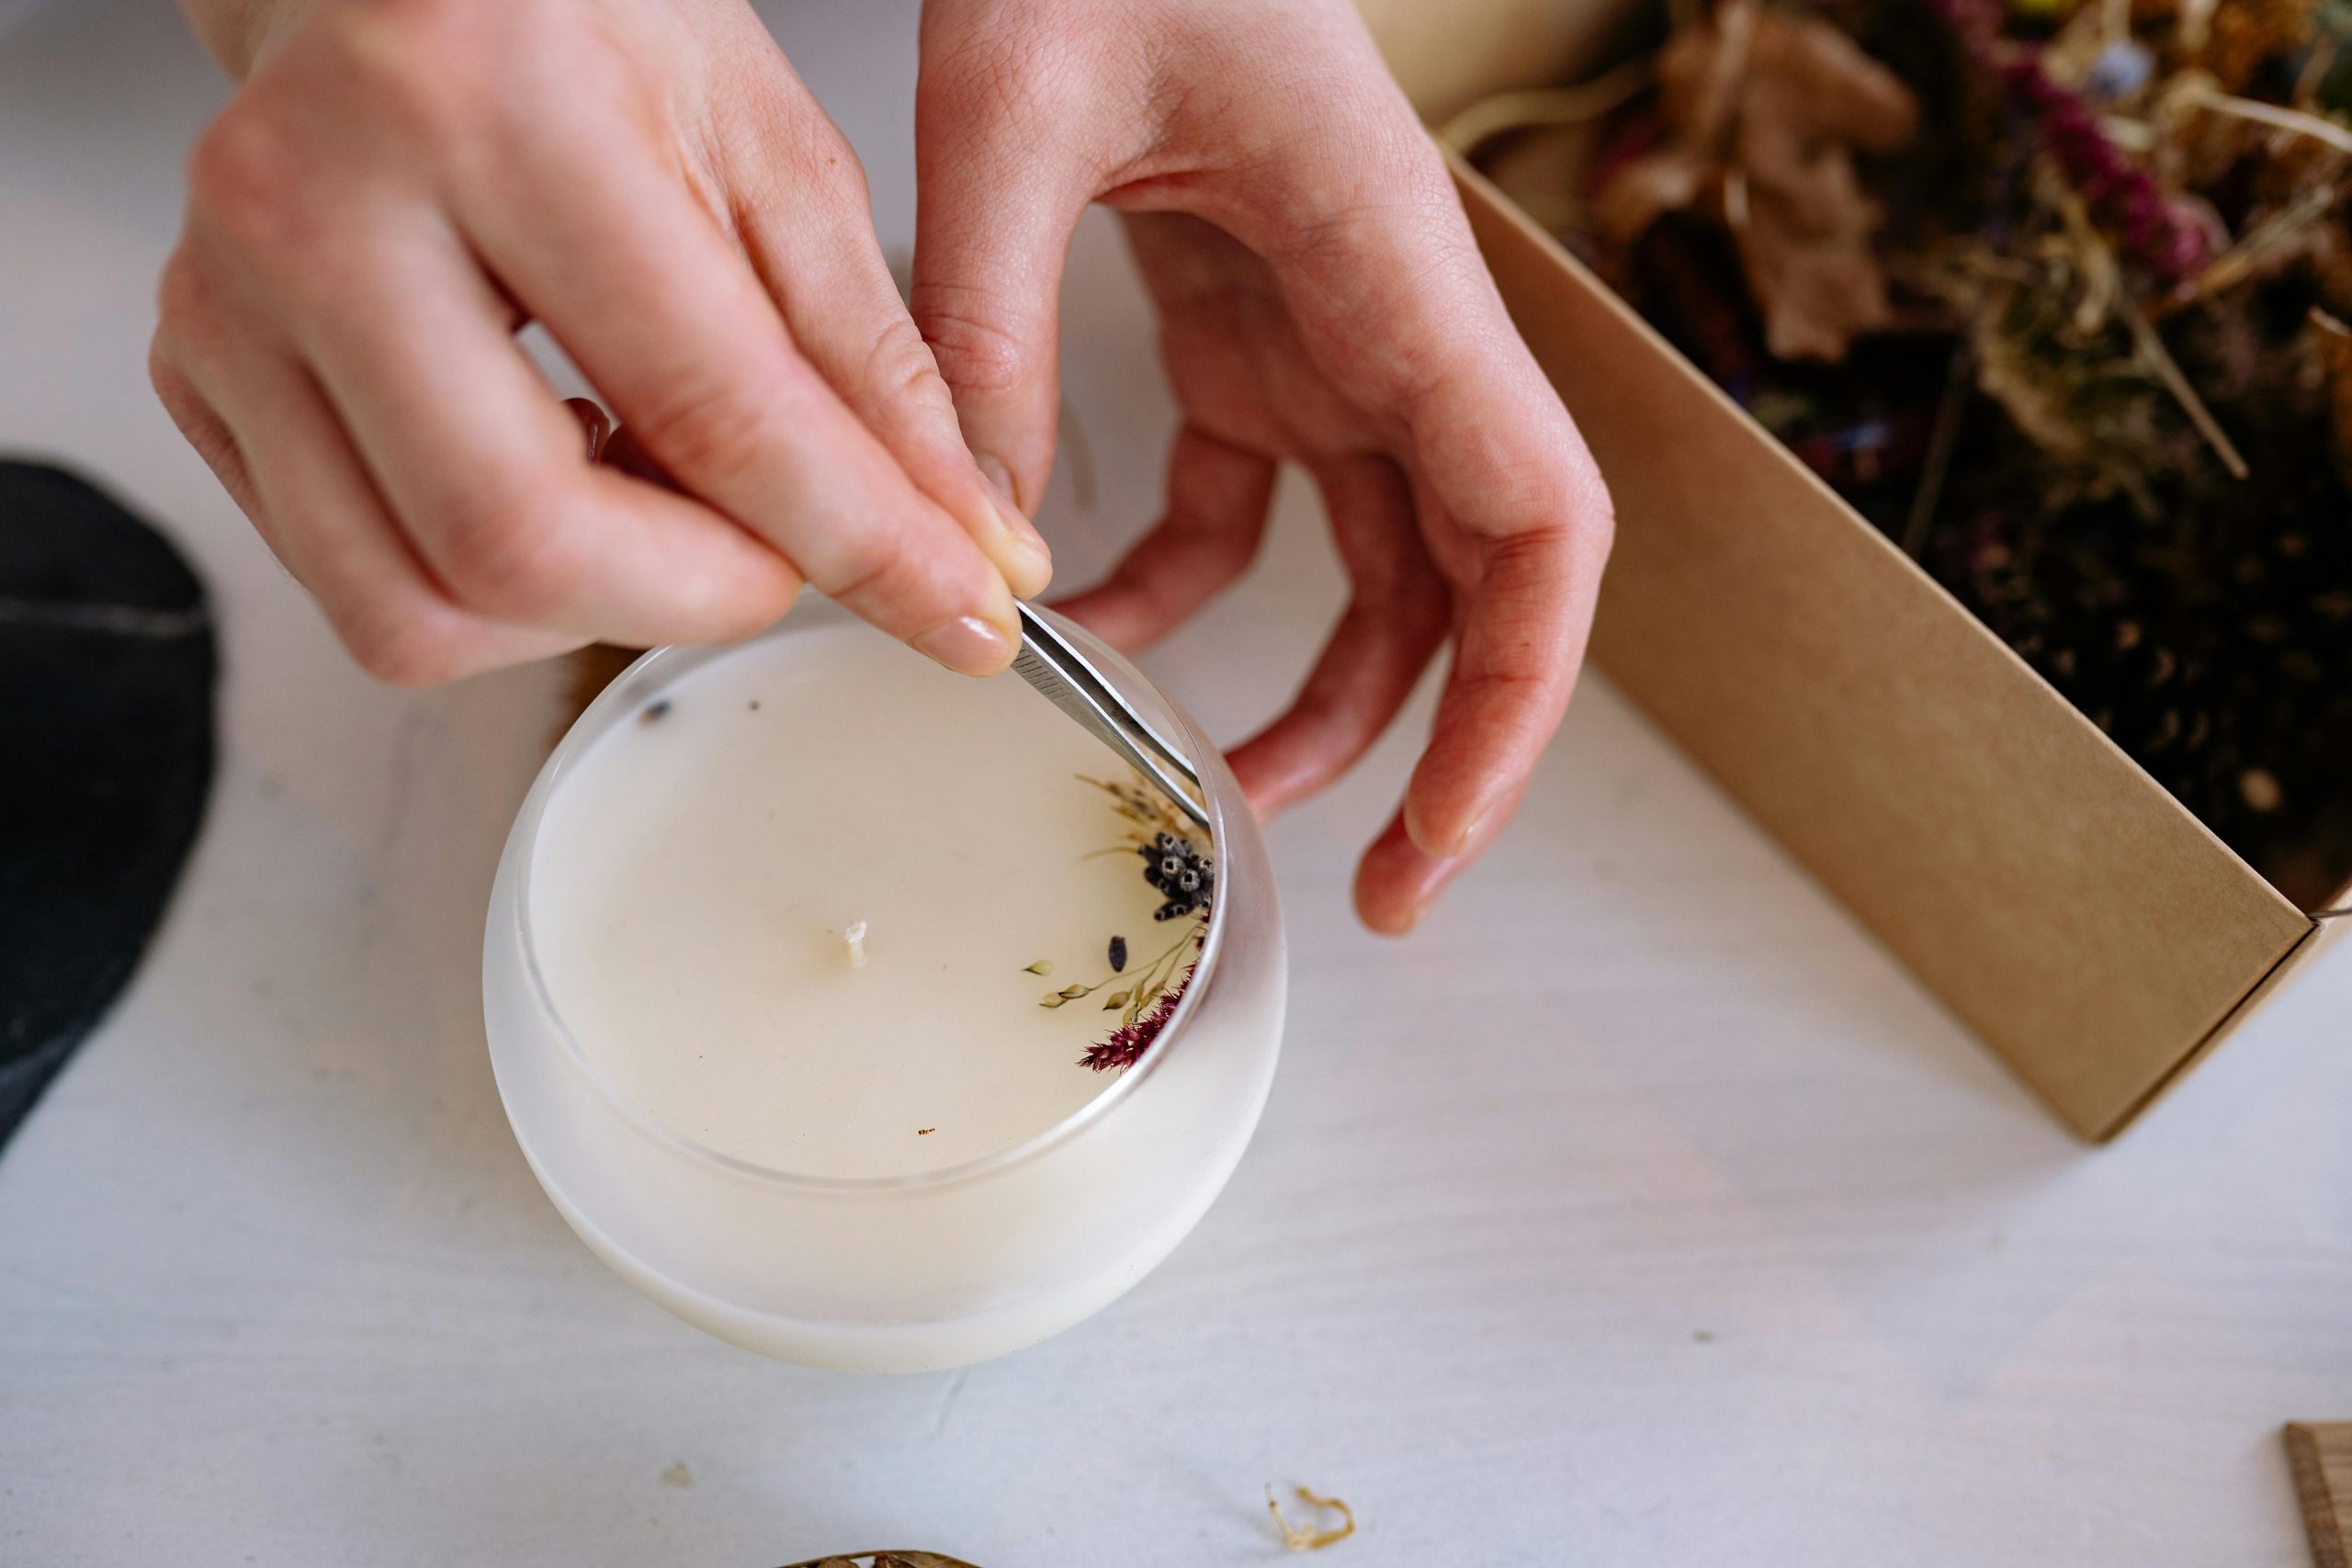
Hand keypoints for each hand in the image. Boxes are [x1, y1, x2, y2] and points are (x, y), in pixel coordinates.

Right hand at [153, 0, 1050, 685]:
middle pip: (522, 548)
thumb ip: (873, 366)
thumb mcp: (771, 153)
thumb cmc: (580, 22)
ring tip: (667, 502)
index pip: (710, 410)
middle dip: (706, 599)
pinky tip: (563, 474)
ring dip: (594, 609)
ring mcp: (231, 301)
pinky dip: (498, 585)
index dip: (864, 546)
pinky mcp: (196, 373)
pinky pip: (361, 585)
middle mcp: (318, 207)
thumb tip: (962, 543)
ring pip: (420, 608)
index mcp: (485, 106)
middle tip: (790, 556)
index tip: (959, 612)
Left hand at [909, 0, 1612, 932]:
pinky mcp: (1252, 343)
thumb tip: (978, 547)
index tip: (1449, 833)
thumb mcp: (1008, 102)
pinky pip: (1251, 514)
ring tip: (1212, 790)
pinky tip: (1091, 638)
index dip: (1521, 699)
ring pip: (1376, 570)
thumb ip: (985, 323)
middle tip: (1374, 892)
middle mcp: (1392, 328)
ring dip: (1314, 694)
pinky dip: (1184, 597)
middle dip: (1443, 746)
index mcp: (1394, 274)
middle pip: (1478, 581)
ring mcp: (1331, 343)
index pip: (1533, 525)